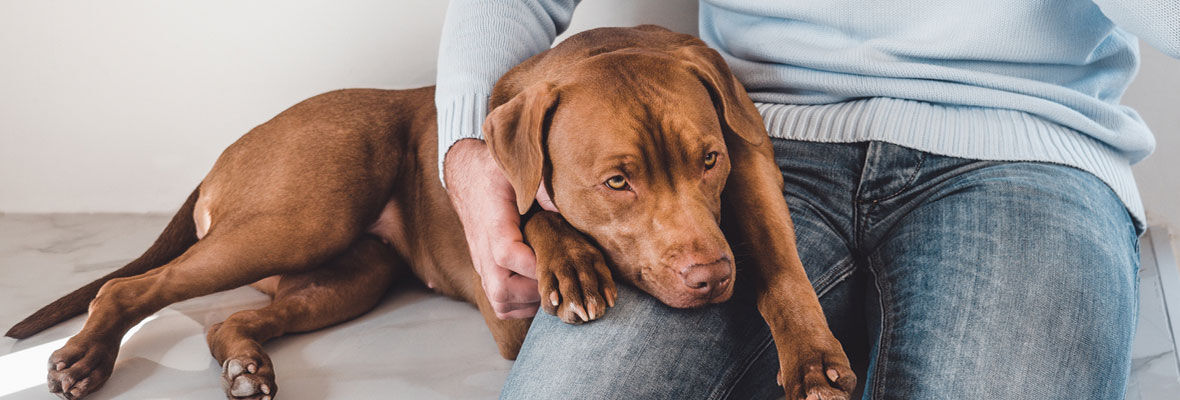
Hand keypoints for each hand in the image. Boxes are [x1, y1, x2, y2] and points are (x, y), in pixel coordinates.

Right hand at [444, 139, 555, 318]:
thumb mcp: (515, 168)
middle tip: (559, 278)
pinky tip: (540, 287)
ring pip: (500, 301)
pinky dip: (521, 304)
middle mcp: (484, 250)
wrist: (465, 175)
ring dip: (529, 301)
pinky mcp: (486, 270)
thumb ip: (539, 187)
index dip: (534, 265)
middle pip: (500, 290)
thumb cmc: (495, 172)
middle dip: (535, 291)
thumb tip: (562, 207)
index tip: (558, 262)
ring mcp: (483, 263)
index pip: (507, 255)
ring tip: (552, 284)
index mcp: (493, 224)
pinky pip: (499, 302)